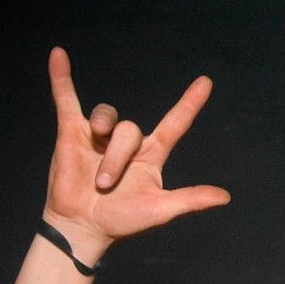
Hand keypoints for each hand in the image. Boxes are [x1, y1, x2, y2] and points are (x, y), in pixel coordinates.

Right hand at [42, 48, 229, 262]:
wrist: (84, 228)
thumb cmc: (123, 221)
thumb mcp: (161, 210)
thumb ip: (191, 199)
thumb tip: (225, 197)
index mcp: (152, 155)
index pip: (175, 123)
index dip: (190, 104)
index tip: (206, 83)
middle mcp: (127, 143)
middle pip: (131, 129)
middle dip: (118, 158)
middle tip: (106, 186)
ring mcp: (99, 136)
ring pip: (107, 120)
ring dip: (103, 149)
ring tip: (95, 176)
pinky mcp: (71, 133)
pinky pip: (66, 99)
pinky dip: (61, 78)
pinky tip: (58, 55)